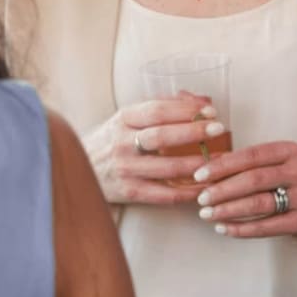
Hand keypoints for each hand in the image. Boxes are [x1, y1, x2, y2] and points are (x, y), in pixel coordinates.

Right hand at [82, 95, 226, 205]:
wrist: (78, 168)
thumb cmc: (112, 140)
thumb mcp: (128, 118)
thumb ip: (162, 107)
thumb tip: (201, 102)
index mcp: (123, 119)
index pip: (157, 110)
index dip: (185, 110)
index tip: (209, 111)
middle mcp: (122, 143)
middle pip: (162, 136)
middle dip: (194, 131)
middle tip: (218, 128)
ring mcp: (125, 169)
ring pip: (166, 167)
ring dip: (196, 163)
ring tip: (218, 159)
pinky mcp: (129, 192)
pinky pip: (164, 194)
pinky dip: (187, 191)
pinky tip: (203, 186)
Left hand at [192, 140, 296, 239]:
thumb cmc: (296, 180)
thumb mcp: (281, 162)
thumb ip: (252, 163)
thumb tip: (210, 168)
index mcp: (290, 151)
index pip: (251, 156)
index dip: (222, 165)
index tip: (200, 174)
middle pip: (253, 180)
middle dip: (222, 189)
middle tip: (201, 198)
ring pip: (258, 204)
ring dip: (228, 210)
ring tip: (207, 214)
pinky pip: (266, 227)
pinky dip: (241, 229)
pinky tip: (224, 228)